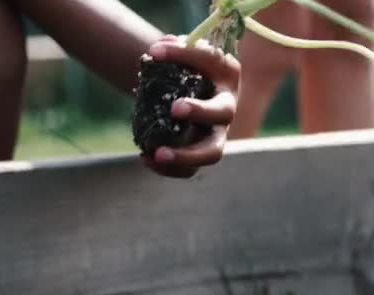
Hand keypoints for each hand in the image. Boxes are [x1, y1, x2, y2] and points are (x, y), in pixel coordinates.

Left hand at [140, 35, 239, 177]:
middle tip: (175, 109)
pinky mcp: (201, 152)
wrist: (188, 90)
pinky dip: (169, 169)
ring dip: (187, 155)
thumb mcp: (182, 52)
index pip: (210, 60)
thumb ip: (174, 47)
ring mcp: (217, 133)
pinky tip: (146, 158)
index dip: (184, 55)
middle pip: (224, 113)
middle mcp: (227, 106)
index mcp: (226, 74)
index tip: (154, 52)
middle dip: (201, 112)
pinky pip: (190, 169)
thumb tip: (163, 46)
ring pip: (212, 152)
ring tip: (158, 154)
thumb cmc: (186, 66)